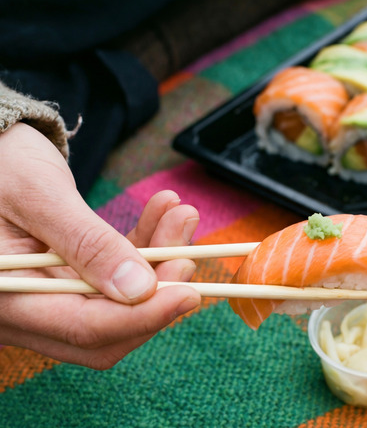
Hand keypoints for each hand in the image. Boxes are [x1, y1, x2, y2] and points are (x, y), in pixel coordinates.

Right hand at [0, 123, 200, 368]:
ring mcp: (46, 298)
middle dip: (157, 292)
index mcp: (4, 296)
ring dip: (158, 261)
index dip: (143, 316)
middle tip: (187, 252)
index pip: (84, 328)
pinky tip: (163, 212)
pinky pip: (115, 278)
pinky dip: (144, 248)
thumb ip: (88, 243)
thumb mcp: (41, 196)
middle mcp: (23, 309)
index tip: (190, 293)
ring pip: (119, 303)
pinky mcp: (66, 281)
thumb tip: (140, 290)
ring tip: (181, 213)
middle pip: (107, 328)